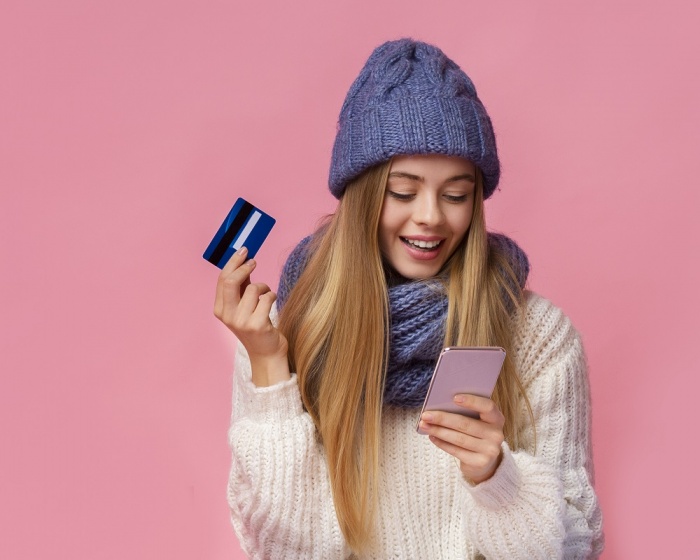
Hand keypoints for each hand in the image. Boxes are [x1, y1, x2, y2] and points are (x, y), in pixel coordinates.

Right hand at [213, 247, 289, 386]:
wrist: (266, 353)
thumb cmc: (256, 325)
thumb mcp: (243, 306)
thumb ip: (240, 287)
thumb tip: (243, 260)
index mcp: (220, 310)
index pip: (222, 280)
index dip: (233, 262)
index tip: (244, 251)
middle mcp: (228, 316)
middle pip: (231, 281)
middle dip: (244, 267)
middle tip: (254, 261)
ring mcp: (242, 322)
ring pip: (253, 288)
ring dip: (264, 287)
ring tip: (266, 294)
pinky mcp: (258, 325)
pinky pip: (267, 298)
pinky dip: (272, 296)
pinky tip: (272, 303)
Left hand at [419, 394, 504, 483]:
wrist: (484, 461)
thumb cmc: (476, 433)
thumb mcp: (477, 421)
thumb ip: (465, 412)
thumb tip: (439, 405)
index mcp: (497, 418)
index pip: (487, 406)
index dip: (472, 401)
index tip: (454, 398)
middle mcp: (496, 434)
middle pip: (466, 424)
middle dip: (443, 418)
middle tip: (426, 415)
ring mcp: (490, 450)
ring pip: (458, 438)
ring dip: (438, 431)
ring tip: (424, 425)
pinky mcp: (480, 463)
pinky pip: (456, 451)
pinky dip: (441, 443)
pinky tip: (432, 436)